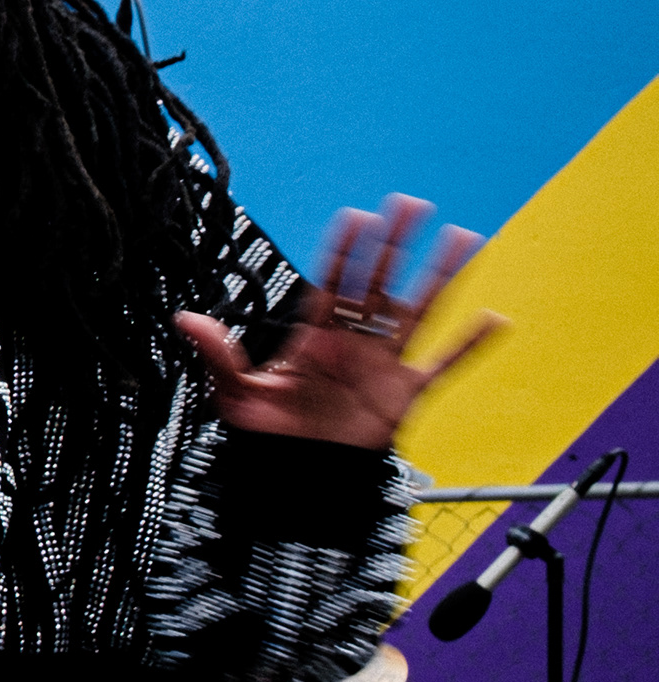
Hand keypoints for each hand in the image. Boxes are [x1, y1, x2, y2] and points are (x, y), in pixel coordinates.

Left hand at [177, 197, 499, 450]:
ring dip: (439, 275)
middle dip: (394, 244)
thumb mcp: (235, 392)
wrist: (297, 476)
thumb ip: (218, 353)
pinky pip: (444, 363)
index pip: (333, 282)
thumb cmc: (268, 435)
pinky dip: (470, 343)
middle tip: (410, 204)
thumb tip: (186, 319)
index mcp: (314, 337)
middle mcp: (352, 343)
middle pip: (379, 283)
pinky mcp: (404, 392)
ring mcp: (382, 364)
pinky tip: (494, 318)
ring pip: (417, 309)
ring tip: (461, 238)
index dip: (345, 250)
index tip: (357, 217)